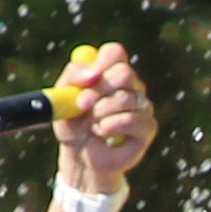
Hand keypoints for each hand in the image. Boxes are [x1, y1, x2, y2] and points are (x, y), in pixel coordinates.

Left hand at [53, 43, 155, 196]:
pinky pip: (132, 119)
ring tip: (91, 125)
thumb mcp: (63, 98)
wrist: (80, 158)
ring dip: (101, 113)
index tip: (87, 78)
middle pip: (124, 72)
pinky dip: (111, 126)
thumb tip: (94, 72)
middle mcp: (130, 85)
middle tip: (82, 103)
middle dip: (99, 90)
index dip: (102, 62)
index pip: (114, 53)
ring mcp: (142, 105)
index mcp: (109, 72)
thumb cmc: (73, 124)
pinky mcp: (148, 127)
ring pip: (126, 98)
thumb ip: (73, 77)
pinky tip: (102, 134)